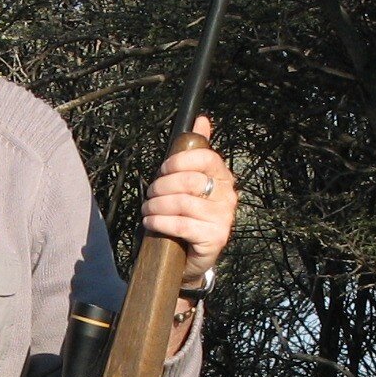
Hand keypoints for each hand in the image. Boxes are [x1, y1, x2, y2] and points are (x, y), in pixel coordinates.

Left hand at [141, 114, 237, 284]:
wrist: (189, 258)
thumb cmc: (186, 215)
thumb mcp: (187, 182)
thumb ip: (194, 151)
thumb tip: (202, 118)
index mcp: (223, 177)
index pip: (206, 157)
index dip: (178, 161)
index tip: (162, 171)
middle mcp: (228, 196)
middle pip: (190, 180)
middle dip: (161, 186)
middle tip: (149, 195)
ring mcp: (224, 218)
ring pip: (182, 203)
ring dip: (156, 206)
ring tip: (147, 211)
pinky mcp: (215, 238)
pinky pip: (182, 224)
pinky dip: (160, 222)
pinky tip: (150, 223)